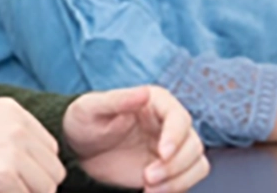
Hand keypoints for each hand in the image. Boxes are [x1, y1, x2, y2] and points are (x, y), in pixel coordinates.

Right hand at [0, 98, 66, 192]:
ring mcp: (11, 148)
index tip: (7, 172)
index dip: (33, 168)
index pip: (50, 150)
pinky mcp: (3, 172)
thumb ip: (14, 136)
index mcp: (12, 110)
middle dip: (33, 184)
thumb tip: (48, 169)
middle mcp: (15, 125)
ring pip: (45, 188)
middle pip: (53, 170)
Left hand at [64, 86, 208, 192]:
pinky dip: (175, 188)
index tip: (162, 154)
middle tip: (148, 177)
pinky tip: (151, 192)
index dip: (176, 137)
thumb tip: (145, 92)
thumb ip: (117, 100)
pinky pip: (187, 180)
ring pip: (196, 164)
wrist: (79, 150)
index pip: (179, 118)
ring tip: (149, 187)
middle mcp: (169, 124)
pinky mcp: (170, 168)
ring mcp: (172, 148)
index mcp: (155, 102)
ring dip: (178, 180)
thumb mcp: (91, 108)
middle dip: (174, 165)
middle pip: (193, 144)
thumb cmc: (84, 122)